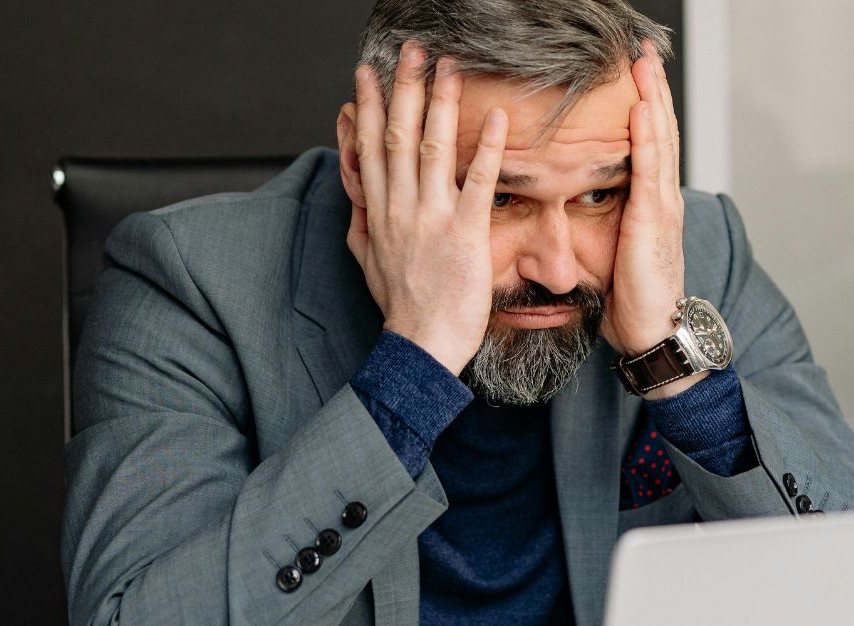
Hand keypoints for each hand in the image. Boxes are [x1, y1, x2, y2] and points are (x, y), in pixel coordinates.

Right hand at [343, 42, 508, 373]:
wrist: (421, 345)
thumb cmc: (402, 308)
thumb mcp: (368, 263)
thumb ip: (362, 225)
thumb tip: (355, 199)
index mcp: (378, 212)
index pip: (370, 148)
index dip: (370, 106)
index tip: (369, 74)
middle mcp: (400, 208)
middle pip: (399, 136)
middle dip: (405, 89)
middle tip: (413, 51)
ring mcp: (431, 218)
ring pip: (433, 149)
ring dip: (442, 104)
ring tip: (450, 67)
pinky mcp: (464, 234)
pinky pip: (477, 183)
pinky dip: (488, 148)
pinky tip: (498, 117)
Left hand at [600, 45, 699, 397]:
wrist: (651, 330)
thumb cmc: (628, 298)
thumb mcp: (607, 252)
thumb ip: (594, 222)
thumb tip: (561, 204)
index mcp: (648, 203)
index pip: (647, 142)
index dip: (643, 105)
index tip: (632, 71)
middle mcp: (660, 198)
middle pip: (659, 130)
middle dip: (652, 88)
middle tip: (644, 50)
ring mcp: (662, 206)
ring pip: (660, 140)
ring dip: (653, 98)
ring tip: (645, 63)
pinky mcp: (653, 221)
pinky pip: (650, 170)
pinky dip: (648, 137)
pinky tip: (642, 109)